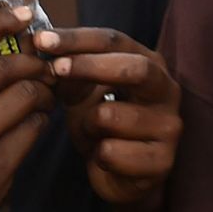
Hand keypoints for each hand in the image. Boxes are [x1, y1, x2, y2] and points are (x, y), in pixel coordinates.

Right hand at [0, 8, 55, 211]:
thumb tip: (1, 40)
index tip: (23, 13)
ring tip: (42, 96)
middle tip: (44, 65)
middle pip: (0, 66)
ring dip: (42, 91)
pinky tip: (35, 125)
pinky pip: (34, 127)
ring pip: (24, 94)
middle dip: (31, 62)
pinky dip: (42, 121)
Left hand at [36, 28, 181, 206]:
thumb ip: (72, 73)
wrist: (121, 173)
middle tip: (55, 68)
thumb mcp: (82, 94)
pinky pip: (112, 152)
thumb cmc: (102, 125)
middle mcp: (167, 89)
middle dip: (90, 66)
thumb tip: (49, 53)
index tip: (43, 40)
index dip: (78, 39)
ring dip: (87, 126)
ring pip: (111, 116)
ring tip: (91, 134)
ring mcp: (169, 125)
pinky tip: (104, 157)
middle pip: (133, 68)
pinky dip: (97, 155)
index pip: (116, 42)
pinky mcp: (163, 159)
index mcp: (151, 65)